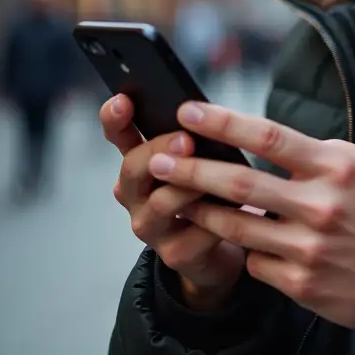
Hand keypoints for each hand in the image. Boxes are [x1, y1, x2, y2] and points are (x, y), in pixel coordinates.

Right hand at [100, 95, 246, 308]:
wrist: (216, 251)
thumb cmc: (206, 195)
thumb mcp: (198, 160)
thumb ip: (192, 139)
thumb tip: (203, 110)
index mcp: (140, 166)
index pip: (118, 137)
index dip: (115, 119)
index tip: (122, 99)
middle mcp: (136, 196)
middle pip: (133, 168)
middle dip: (158, 150)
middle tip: (185, 139)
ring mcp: (152, 228)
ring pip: (161, 203)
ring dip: (187, 186)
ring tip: (213, 173)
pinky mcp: (177, 254)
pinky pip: (196, 232)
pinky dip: (218, 216)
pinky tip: (239, 206)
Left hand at [145, 102, 354, 330]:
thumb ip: (325, 152)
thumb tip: (278, 142)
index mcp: (336, 169)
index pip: (269, 137)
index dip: (224, 123)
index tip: (189, 111)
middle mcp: (319, 206)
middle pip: (239, 183)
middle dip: (190, 169)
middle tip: (157, 158)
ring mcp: (308, 249)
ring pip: (235, 226)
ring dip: (200, 210)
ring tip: (175, 197)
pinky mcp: (301, 284)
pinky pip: (255, 262)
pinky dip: (244, 249)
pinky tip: (238, 239)